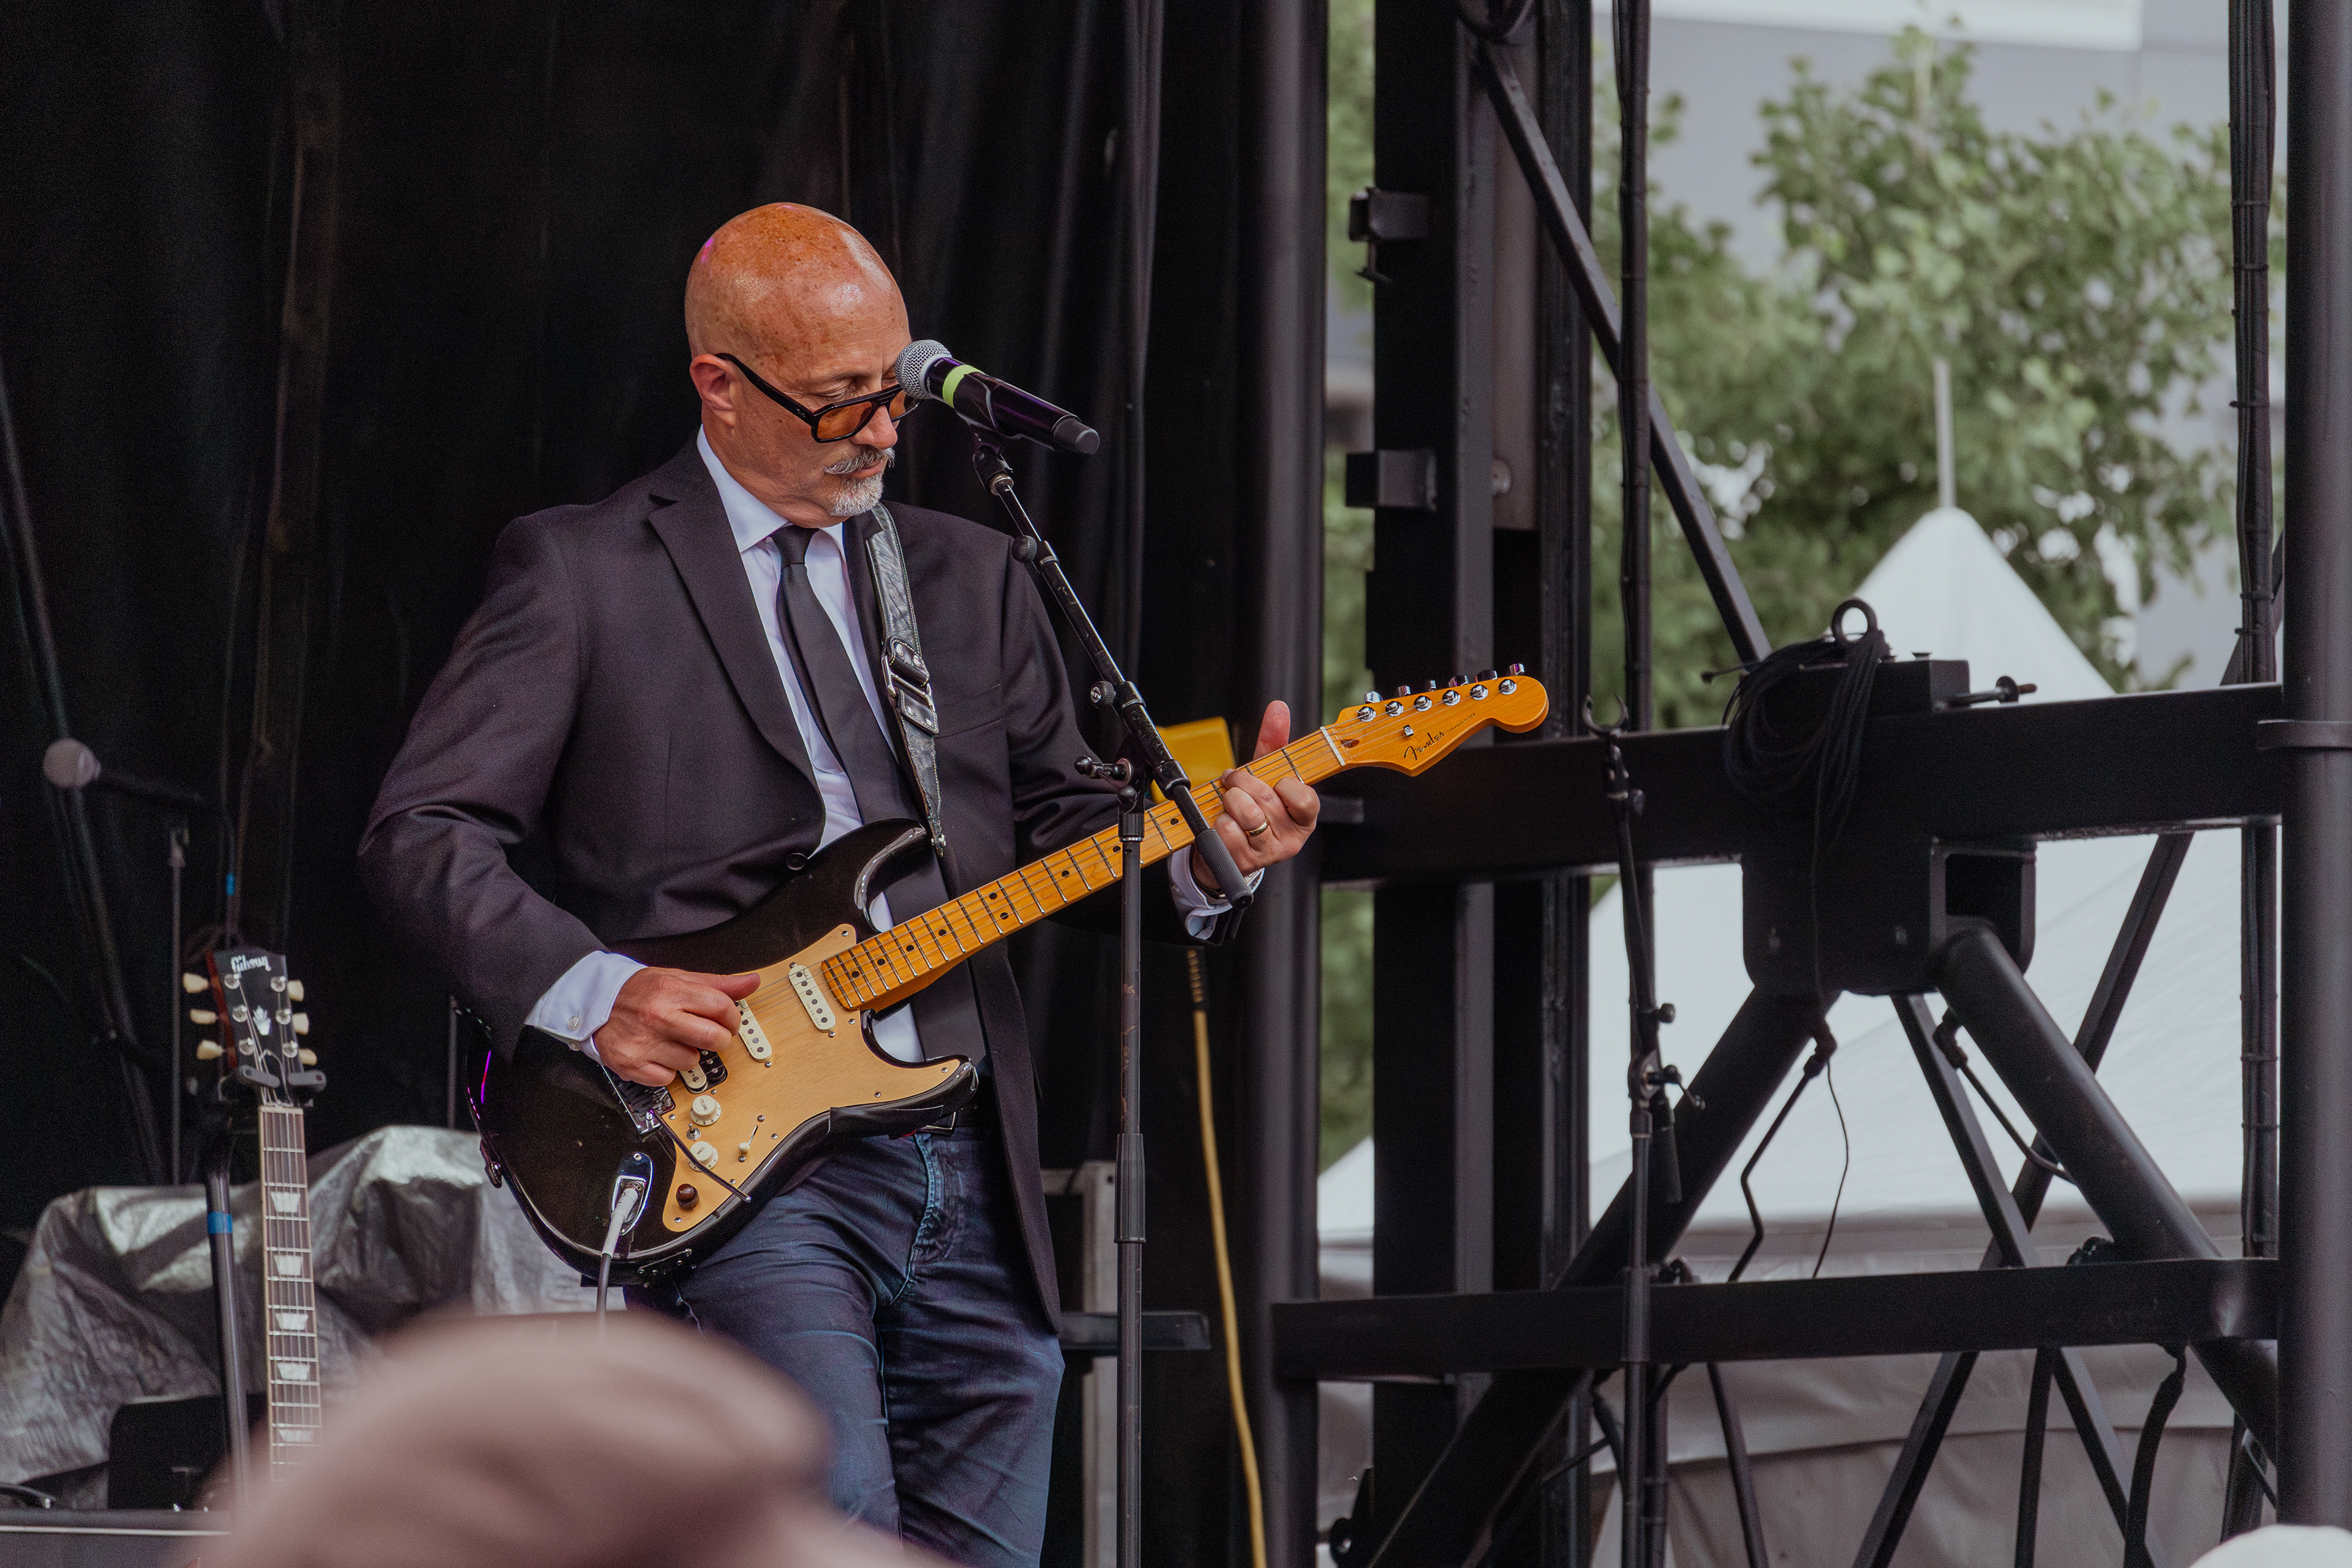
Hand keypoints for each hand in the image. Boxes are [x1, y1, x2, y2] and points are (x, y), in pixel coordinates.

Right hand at [594, 967, 760, 1086]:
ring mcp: (644, 1043)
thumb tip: (752, 982)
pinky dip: (666, 1070)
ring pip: (692, 1062)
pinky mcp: (631, 1065)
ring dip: (688, 1054)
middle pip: (713, 1039)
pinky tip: (656, 1053)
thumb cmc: (639, 990)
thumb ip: (717, 983)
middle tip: (708, 1035)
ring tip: (672, 1039)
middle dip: (718, 1040)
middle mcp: (658, 1017)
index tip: (728, 1021)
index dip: (732, 1018)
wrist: (594, 1001)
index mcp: (672, 990)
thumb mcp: (677, 978)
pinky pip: (667, 1079)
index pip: (722, 1008)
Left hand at [1190, 700, 1319, 889]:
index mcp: (1304, 817)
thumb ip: (1274, 742)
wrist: (1225, 845)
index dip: (1282, 784)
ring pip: (1247, 815)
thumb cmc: (1251, 807)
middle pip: (1268, 801)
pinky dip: (1217, 820)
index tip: (1269, 779)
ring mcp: (1266, 853)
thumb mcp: (1265, 775)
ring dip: (1230, 801)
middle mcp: (1289, 838)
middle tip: (1233, 780)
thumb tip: (1278, 708)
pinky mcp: (1241, 862)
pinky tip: (1221, 822)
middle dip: (1243, 782)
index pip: (1305, 798)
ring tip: (1228, 802)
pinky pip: (1226, 831)